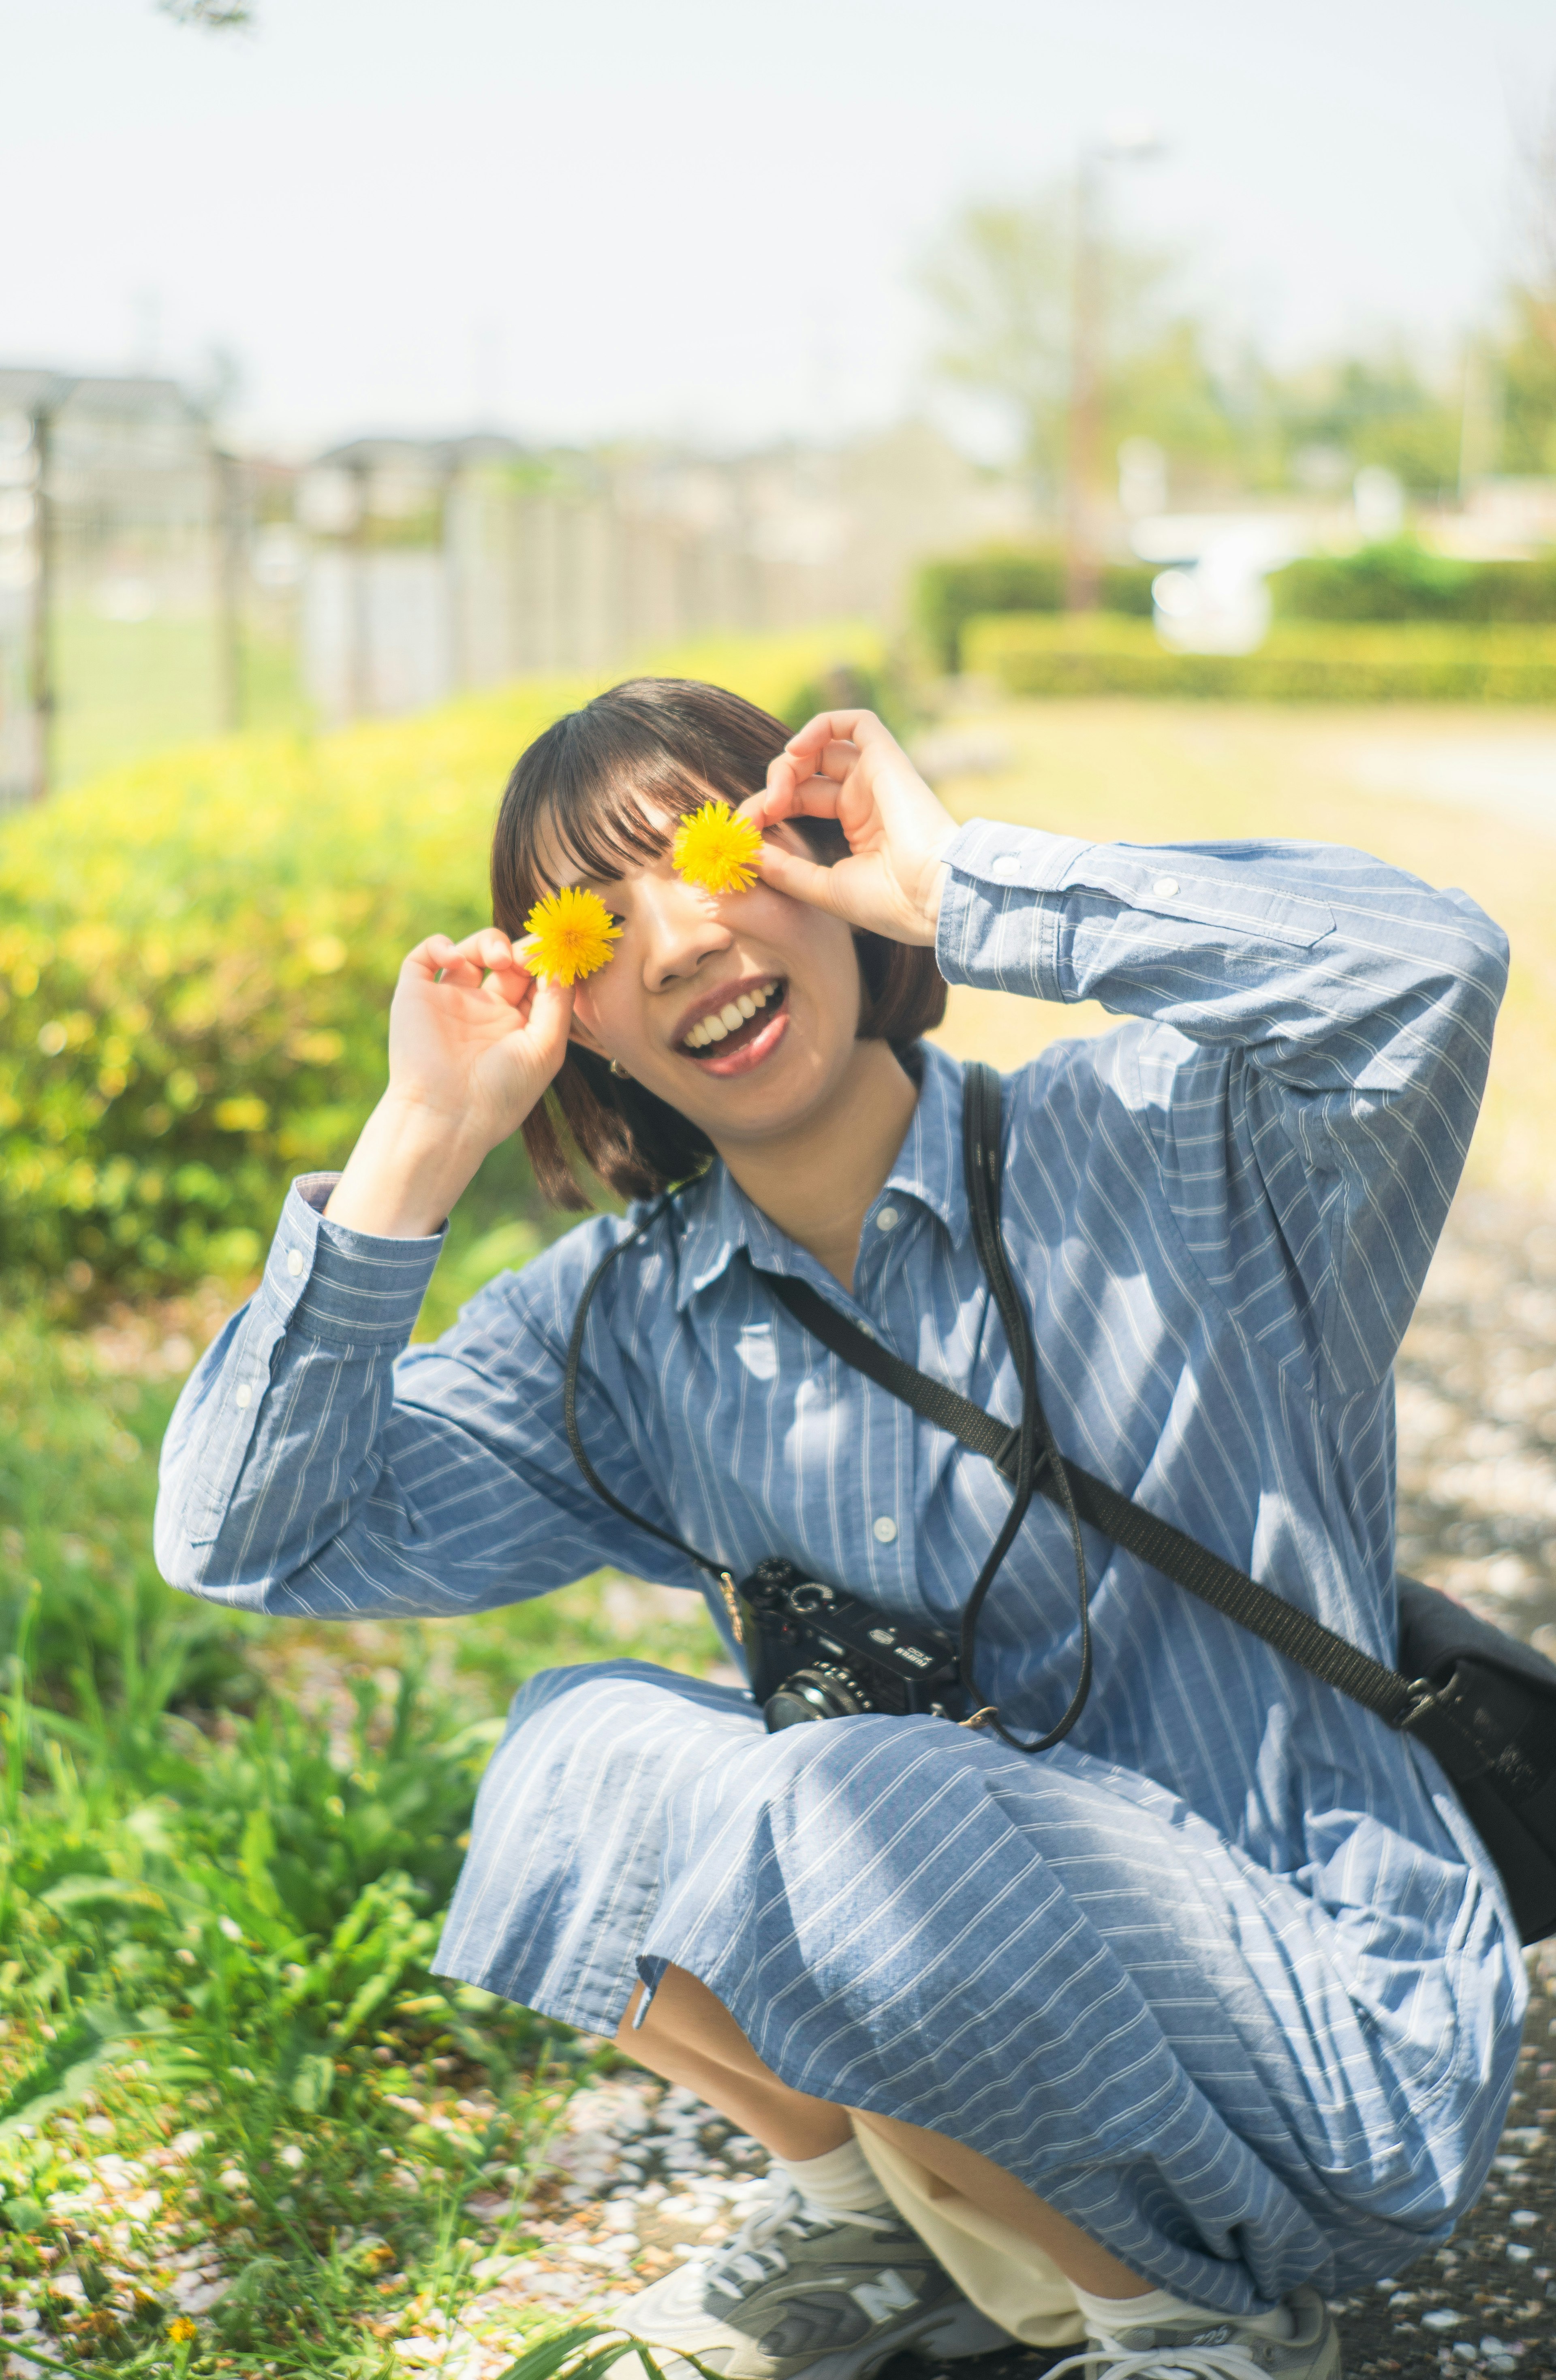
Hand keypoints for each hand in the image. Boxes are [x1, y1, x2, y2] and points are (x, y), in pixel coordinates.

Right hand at [385, 927, 572, 1151]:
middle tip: (528, 954)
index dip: (546, 961)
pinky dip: (440, 945)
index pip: (534, 979)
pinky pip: (425, 956)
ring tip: (499, 959)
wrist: (448, 1116)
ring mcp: (449, 1002)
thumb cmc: (502, 1092)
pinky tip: (456, 959)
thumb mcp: (546, 1047)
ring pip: (470, 951)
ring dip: (489, 942)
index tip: (556, 953)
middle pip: (507, 960)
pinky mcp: (416, 996)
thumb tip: (560, 960)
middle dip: (521, 950)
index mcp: (515, 1025)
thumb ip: (558, 1001)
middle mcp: (483, 1011)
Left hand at [742, 710, 957, 946]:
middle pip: (807, 772)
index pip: (801, 800)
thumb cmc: (891, 904)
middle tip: (759, 815)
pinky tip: (795, 751)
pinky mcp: (888, 760)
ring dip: (789, 762)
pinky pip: (855, 722)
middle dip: (774, 787)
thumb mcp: (824, 889)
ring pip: (824, 746)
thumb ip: (785, 870)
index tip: (745, 833)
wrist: (934, 901)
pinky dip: (820, 726)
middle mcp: (868, 797)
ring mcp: (878, 777)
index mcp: (858, 825)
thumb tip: (746, 851)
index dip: (767, 809)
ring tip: (777, 793)